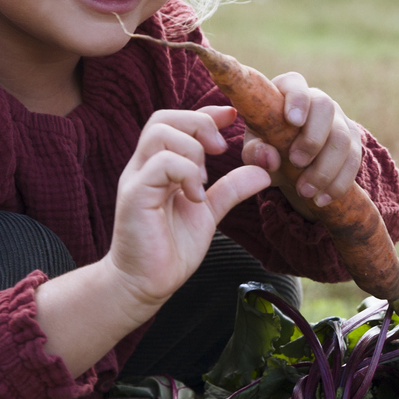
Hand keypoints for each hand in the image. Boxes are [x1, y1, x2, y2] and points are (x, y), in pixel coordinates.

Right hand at [106, 106, 271, 305]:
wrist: (145, 283)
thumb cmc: (171, 248)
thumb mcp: (208, 212)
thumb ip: (230, 189)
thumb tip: (264, 171)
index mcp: (159, 166)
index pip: (177, 122)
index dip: (206, 114)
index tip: (233, 117)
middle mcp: (144, 166)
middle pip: (164, 118)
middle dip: (199, 124)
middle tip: (221, 150)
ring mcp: (137, 178)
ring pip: (160, 134)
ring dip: (192, 150)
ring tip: (204, 180)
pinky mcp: (134, 194)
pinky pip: (160, 163)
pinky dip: (186, 173)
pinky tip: (196, 197)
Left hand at [241, 73, 363, 213]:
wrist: (290, 162)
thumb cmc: (267, 146)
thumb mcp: (254, 149)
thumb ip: (255, 152)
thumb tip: (271, 159)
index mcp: (289, 91)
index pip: (297, 84)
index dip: (298, 100)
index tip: (293, 121)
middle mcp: (318, 100)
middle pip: (326, 109)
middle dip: (312, 139)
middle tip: (296, 163)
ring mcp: (339, 119)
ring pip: (342, 138)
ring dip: (325, 168)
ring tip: (305, 192)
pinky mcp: (353, 141)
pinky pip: (354, 161)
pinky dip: (338, 182)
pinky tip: (322, 199)